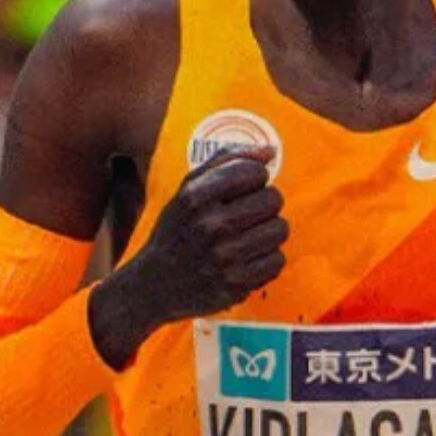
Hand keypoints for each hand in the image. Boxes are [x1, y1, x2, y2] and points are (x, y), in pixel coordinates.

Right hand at [90, 148, 287, 366]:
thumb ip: (226, 161)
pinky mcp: (236, 284)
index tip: (245, 188)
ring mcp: (224, 257)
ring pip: (280, 229)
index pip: (254, 172)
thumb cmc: (177, 231)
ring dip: (269, 232)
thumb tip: (269, 151)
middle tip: (248, 215)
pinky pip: (277, 261)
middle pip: (273, 199)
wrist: (155, 284)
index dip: (256, 178)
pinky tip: (249, 258)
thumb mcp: (188, 189)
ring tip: (249, 237)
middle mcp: (210, 225)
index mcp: (196, 196)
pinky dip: (268, 259)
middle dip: (265, 204)